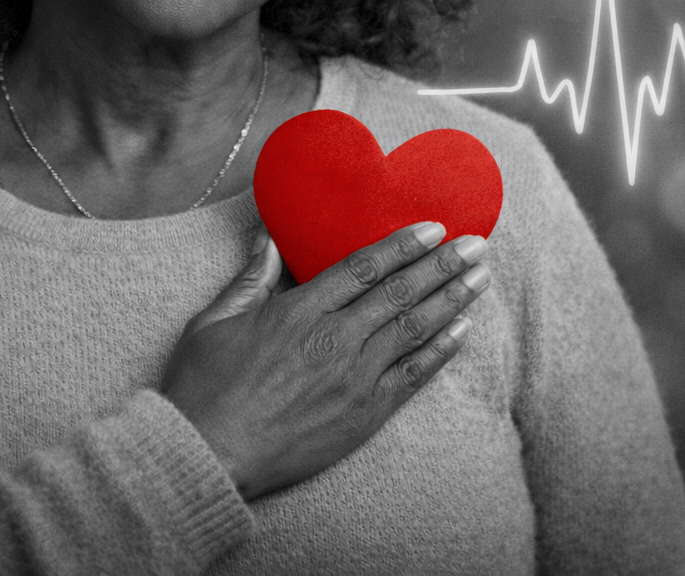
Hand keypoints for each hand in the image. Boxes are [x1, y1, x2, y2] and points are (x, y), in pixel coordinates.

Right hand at [161, 221, 489, 500]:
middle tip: (476, 244)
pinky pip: (413, 375)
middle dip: (442, 265)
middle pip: (400, 292)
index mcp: (300, 311)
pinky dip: (440, 350)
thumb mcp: (215, 322)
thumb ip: (251, 278)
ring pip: (414, 328)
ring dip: (451, 300)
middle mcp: (335, 339)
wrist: (210, 457)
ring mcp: (354, 377)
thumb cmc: (204, 389)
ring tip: (480, 278)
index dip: (403, 244)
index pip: (364, 266)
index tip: (434, 227)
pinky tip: (462, 330)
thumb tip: (269, 239)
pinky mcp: (365, 413)